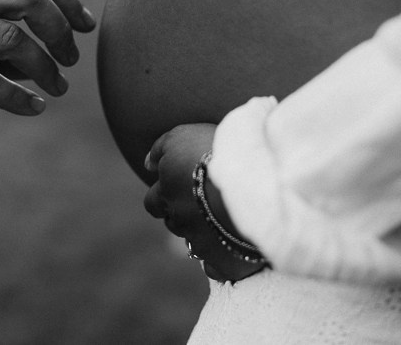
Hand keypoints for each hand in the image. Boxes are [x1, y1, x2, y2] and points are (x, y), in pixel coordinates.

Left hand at [144, 123, 267, 282]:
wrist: (254, 180)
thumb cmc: (222, 150)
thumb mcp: (184, 135)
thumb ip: (161, 147)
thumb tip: (147, 163)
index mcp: (167, 188)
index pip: (153, 200)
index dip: (166, 195)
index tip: (183, 189)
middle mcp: (179, 216)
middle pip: (171, 222)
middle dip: (181, 215)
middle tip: (202, 206)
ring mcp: (200, 241)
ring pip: (192, 243)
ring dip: (202, 233)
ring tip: (223, 221)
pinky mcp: (223, 261)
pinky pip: (214, 266)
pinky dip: (221, 259)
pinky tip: (234, 248)